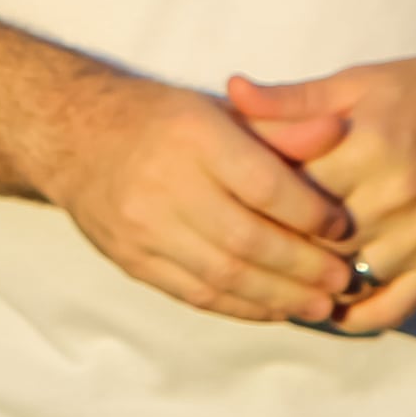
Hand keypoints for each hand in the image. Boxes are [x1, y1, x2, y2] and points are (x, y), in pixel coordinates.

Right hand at [20, 65, 365, 327]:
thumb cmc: (161, 120)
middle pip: (248, 239)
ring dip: (280, 296)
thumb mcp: (219, 108)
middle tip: (343, 280)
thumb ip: (280, 126)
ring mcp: (143, 227)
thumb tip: (339, 133)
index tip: (342, 227)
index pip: (264, 185)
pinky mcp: (132, 259)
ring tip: (320, 304)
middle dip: (304, 266)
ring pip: (224, 275)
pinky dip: (241, 307)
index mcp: (193, 136)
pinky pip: (195, 293)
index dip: (311, 213)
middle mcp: (165, 183)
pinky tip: (274, 308)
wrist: (72, 136)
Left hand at [222, 49, 415, 334]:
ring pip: (344, 275)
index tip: (231, 196)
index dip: (254, 193)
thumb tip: (233, 93)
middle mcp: (397, 198)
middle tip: (245, 240)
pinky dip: (356, 315)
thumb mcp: (359, 82)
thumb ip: (293, 99)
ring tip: (277, 273)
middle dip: (276, 240)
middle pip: (312, 237)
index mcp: (370, 147)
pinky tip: (328, 307)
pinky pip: (393, 307)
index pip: (289, 185)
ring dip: (310, 278)